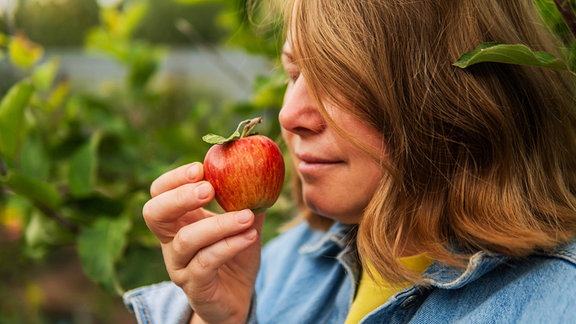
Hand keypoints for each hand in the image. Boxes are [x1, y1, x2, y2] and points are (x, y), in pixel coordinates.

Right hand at [142, 162, 263, 322]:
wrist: (238, 297)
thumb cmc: (235, 254)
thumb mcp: (242, 223)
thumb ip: (247, 199)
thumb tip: (260, 170)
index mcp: (178, 220)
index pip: (159, 193)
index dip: (174, 179)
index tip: (201, 168)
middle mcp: (171, 242)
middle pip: (154, 213)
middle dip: (180, 197)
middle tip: (209, 189)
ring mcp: (179, 265)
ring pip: (186, 240)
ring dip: (218, 224)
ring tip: (247, 217)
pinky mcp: (194, 286)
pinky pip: (206, 262)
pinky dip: (229, 245)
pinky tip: (250, 236)